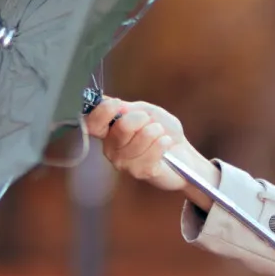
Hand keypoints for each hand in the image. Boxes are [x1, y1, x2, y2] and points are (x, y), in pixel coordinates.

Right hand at [81, 96, 216, 209]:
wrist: (182, 152)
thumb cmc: (162, 130)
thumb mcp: (146, 111)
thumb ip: (129, 108)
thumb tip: (113, 105)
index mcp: (108, 131)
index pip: (92, 123)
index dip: (102, 112)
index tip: (117, 103)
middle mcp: (111, 149)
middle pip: (120, 128)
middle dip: (140, 118)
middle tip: (148, 120)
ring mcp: (124, 163)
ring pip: (140, 139)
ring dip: (155, 131)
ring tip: (160, 134)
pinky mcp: (140, 172)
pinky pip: (152, 152)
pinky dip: (163, 143)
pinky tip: (165, 143)